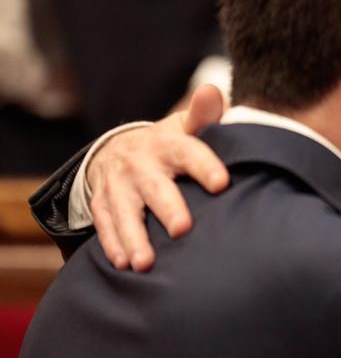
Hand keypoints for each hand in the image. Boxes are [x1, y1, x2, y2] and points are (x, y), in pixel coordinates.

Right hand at [88, 85, 227, 270]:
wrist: (118, 150)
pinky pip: (104, 225)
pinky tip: (123, 265)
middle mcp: (140, 164)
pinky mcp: (102, 203)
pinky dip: (113, 245)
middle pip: (154, 187)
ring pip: (124, 212)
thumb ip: (204, 116)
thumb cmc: (169, 144)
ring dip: (133, 238)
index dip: (205, 166)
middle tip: (182, 230)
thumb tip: (213, 92)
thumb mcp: (185, 127)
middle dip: (167, 208)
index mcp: (167, 144)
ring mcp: (118, 186)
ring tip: (144, 263)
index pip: (188, 152)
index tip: (222, 183)